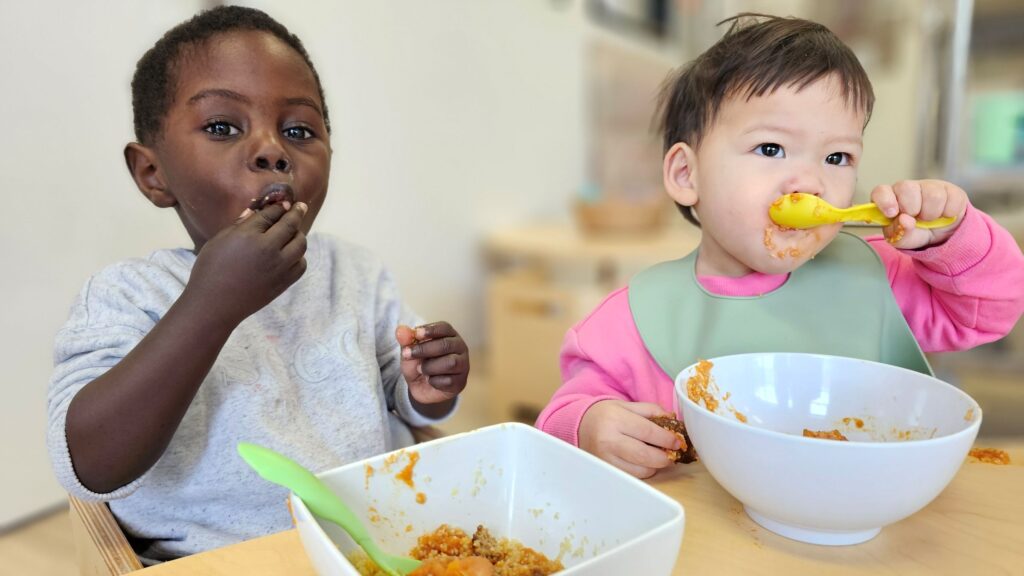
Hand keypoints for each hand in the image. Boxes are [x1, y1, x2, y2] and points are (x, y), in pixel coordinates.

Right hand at [184, 202, 307, 323]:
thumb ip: (241, 225)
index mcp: (250, 236)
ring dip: (299, 235)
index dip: (279, 206)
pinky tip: (291, 254)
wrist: (214, 305)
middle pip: (291, 226)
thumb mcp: (219, 240)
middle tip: (300, 207)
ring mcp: (279, 268)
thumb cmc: (210, 269)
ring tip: (293, 232)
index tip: (284, 202)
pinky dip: (299, 256)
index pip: (271, 214)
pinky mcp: (283, 283)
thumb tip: (257, 210)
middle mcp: (269, 250)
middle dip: (297, 213)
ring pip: (301, 244)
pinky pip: (300, 265)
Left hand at [396, 322, 468, 404]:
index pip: (444, 328)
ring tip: (420, 369)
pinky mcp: (460, 382)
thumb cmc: (419, 364)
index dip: (431, 330)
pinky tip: (430, 380)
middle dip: (424, 350)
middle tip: (407, 354)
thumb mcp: (409, 352)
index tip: (416, 334)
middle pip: (446, 345)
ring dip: (429, 367)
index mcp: (449, 335)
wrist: (422, 388)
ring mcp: (463, 365)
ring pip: (450, 363)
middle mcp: (460, 348)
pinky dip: (434, 381)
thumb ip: (406, 341)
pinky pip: (448, 380)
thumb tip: (400, 330)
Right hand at [578, 400, 681, 478]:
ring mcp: (605, 459)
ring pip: (640, 470)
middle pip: (644, 455)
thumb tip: (674, 420)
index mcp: (614, 419)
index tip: (678, 442)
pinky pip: (632, 476)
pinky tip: (644, 462)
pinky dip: (643, 471)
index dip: (667, 439)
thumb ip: (651, 410)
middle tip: (673, 454)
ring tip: (658, 457)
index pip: (647, 432)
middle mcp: (608, 440)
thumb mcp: (626, 406)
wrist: (579, 427)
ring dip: (655, 466)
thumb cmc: (606, 415)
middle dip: (664, 457)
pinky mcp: (606, 471)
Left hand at [870, 180, 967, 249]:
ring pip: (932, 194)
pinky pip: (952, 198)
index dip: (885, 200)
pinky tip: (944, 215)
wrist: (941, 236)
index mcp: (889, 199)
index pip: (880, 191)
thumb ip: (899, 233)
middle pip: (906, 188)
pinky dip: (948, 212)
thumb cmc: (915, 233)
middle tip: (916, 219)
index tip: (892, 213)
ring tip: (929, 219)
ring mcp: (929, 186)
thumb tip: (904, 220)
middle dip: (912, 209)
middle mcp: (907, 188)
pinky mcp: (950, 190)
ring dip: (931, 213)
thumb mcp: (903, 240)